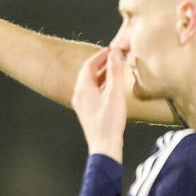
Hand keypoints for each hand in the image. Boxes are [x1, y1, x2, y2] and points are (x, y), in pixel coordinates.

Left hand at [72, 47, 126, 162]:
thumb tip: (115, 54)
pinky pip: (93, 93)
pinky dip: (102, 86)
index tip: (111, 50)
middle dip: (102, 64)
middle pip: (89, 74)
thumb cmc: (109, 121)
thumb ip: (115, 72)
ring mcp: (83, 104)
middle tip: (114, 58)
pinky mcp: (88, 112)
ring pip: (91, 84)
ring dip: (103, 75)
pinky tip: (113, 89)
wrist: (104, 145)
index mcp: (83, 88)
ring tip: (116, 70)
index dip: (100, 56)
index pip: (89, 65)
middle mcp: (79, 95)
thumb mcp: (115, 93)